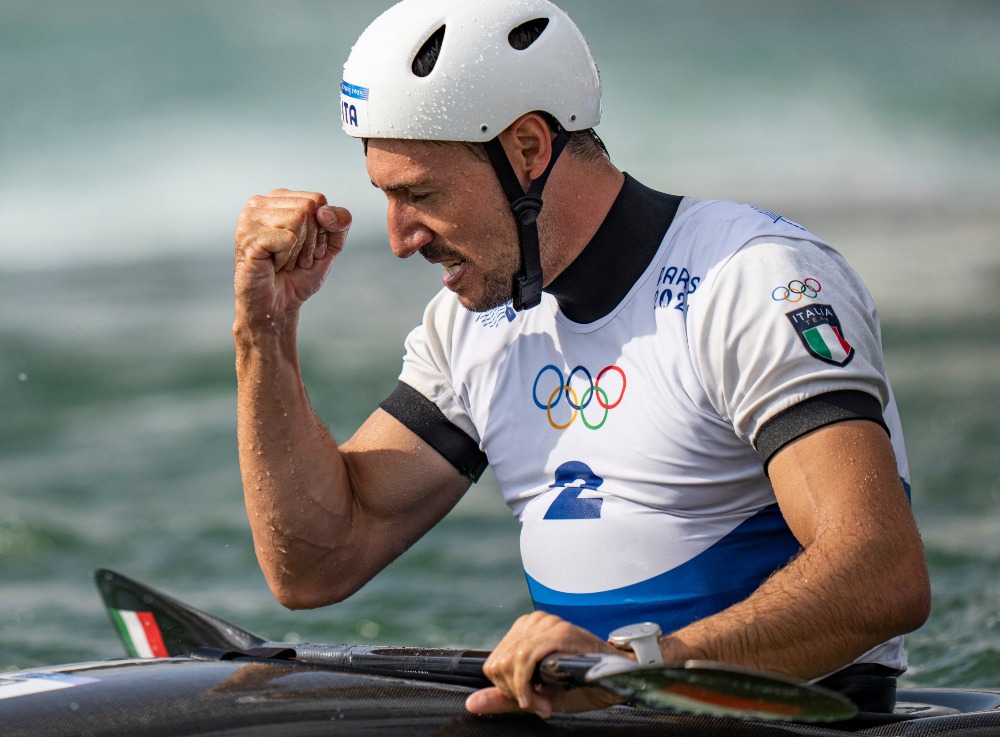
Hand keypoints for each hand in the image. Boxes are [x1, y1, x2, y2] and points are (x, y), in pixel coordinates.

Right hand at [234, 189, 351, 328]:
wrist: (278, 306)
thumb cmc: (299, 274)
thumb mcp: (330, 245)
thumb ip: (340, 222)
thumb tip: (324, 211)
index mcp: (278, 199)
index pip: (318, 200)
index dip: (321, 229)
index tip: (305, 247)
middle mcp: (259, 203)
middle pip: (309, 209)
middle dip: (310, 241)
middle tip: (294, 258)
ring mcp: (249, 218)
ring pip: (299, 220)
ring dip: (298, 251)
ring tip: (283, 262)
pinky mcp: (247, 237)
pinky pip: (288, 239)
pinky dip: (287, 258)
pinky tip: (273, 265)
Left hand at [465, 611, 625, 718]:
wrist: (617, 680)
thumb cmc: (579, 685)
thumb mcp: (537, 695)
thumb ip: (504, 699)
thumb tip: (471, 704)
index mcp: (524, 632)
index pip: (492, 663)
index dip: (507, 689)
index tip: (529, 700)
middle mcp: (533, 622)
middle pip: (497, 664)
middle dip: (514, 691)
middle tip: (538, 703)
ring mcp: (545, 623)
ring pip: (509, 661)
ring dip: (523, 690)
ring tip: (543, 701)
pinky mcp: (557, 631)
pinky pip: (524, 658)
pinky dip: (526, 683)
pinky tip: (540, 698)